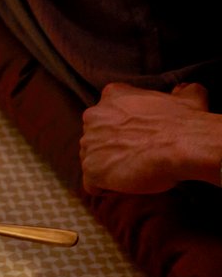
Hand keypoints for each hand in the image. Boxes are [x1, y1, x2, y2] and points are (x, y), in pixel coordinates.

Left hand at [81, 82, 221, 193]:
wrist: (182, 146)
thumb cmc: (185, 122)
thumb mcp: (188, 97)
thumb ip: (181, 91)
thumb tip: (184, 89)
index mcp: (112, 96)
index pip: (105, 113)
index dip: (119, 128)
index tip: (135, 136)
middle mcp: (93, 117)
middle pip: (95, 136)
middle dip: (110, 147)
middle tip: (135, 155)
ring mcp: (89, 144)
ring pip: (92, 159)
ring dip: (108, 167)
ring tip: (133, 170)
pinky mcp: (90, 170)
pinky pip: (92, 184)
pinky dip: (105, 187)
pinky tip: (124, 185)